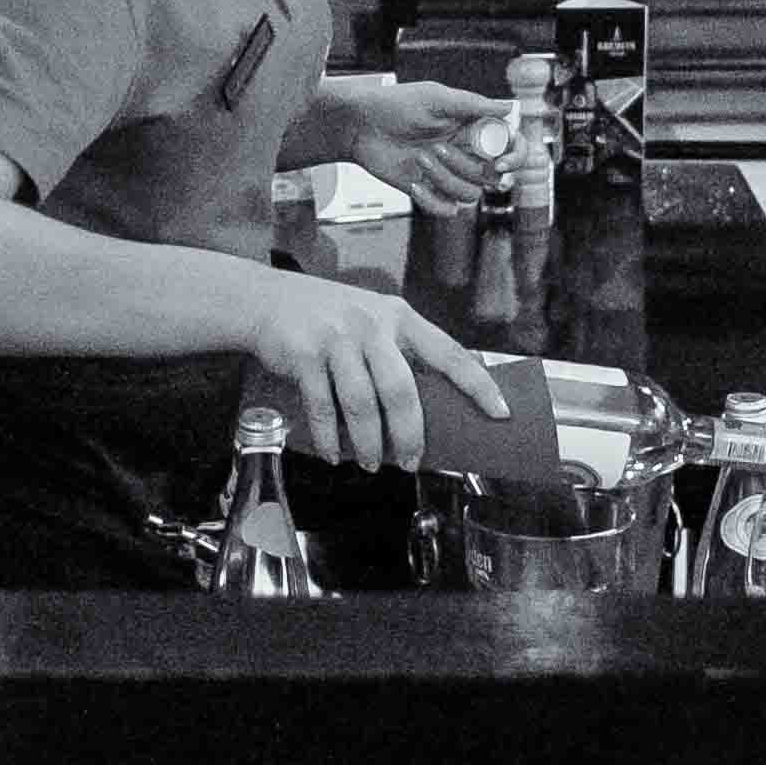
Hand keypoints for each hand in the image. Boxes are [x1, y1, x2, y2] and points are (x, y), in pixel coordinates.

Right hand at [244, 274, 509, 470]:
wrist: (265, 300)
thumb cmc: (329, 319)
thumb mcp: (372, 322)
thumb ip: (400, 352)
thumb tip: (435, 407)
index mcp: (400, 318)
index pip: (449, 352)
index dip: (478, 384)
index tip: (500, 412)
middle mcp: (371, 325)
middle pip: (401, 390)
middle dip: (408, 434)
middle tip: (410, 462)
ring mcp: (336, 338)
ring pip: (362, 403)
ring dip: (369, 442)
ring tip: (372, 464)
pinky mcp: (304, 354)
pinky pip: (323, 406)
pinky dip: (331, 438)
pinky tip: (336, 455)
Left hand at [341, 80, 508, 217]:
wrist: (360, 125)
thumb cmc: (397, 104)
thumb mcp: (436, 98)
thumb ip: (474, 104)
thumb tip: (511, 108)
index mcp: (474, 129)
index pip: (511, 148)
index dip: (515, 158)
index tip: (500, 163)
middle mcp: (466, 153)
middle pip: (490, 176)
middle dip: (464, 165)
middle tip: (436, 148)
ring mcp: (448, 174)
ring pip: (469, 194)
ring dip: (445, 179)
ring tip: (419, 158)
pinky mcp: (429, 191)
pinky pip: (447, 209)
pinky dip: (432, 201)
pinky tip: (414, 182)